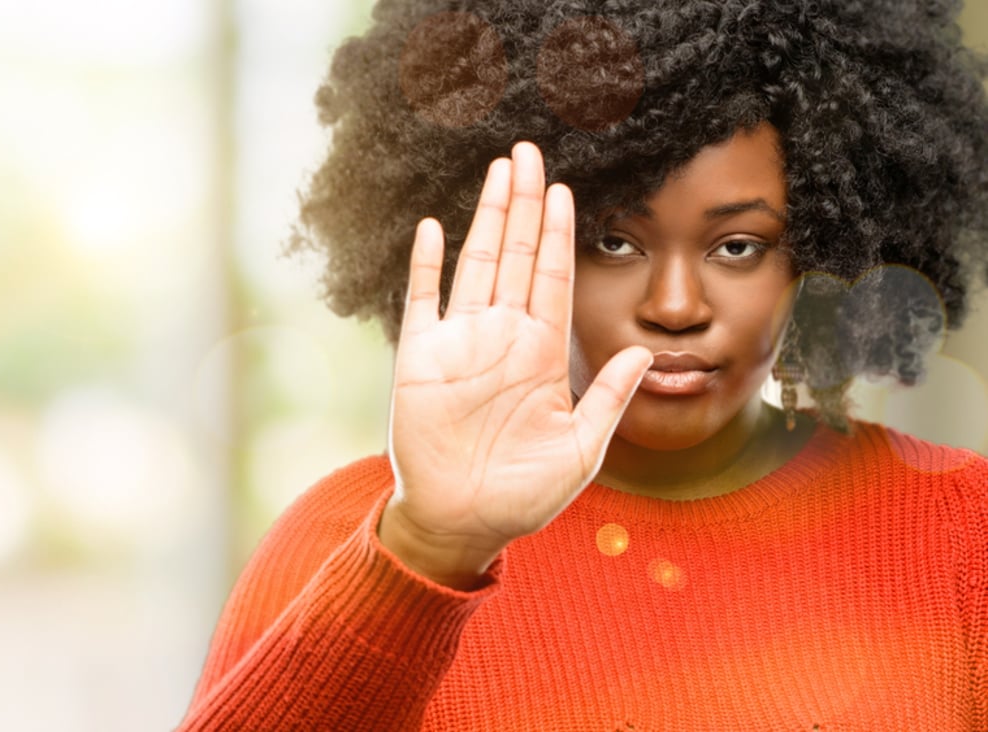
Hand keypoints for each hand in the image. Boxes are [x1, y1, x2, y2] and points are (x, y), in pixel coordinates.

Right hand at [380, 142, 653, 588]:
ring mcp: (459, 344)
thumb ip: (608, 397)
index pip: (552, 277)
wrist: (462, 523)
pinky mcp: (419, 360)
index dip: (557, 233)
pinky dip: (427, 264)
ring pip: (476, 264)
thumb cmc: (523, 495)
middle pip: (516, 255)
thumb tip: (646, 353)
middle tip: (530, 151)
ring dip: (486, 216)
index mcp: (540, 353)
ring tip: (498, 170)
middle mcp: (501, 337)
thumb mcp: (581, 449)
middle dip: (525, 203)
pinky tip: (435, 227)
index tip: (565, 189)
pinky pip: (423, 301)